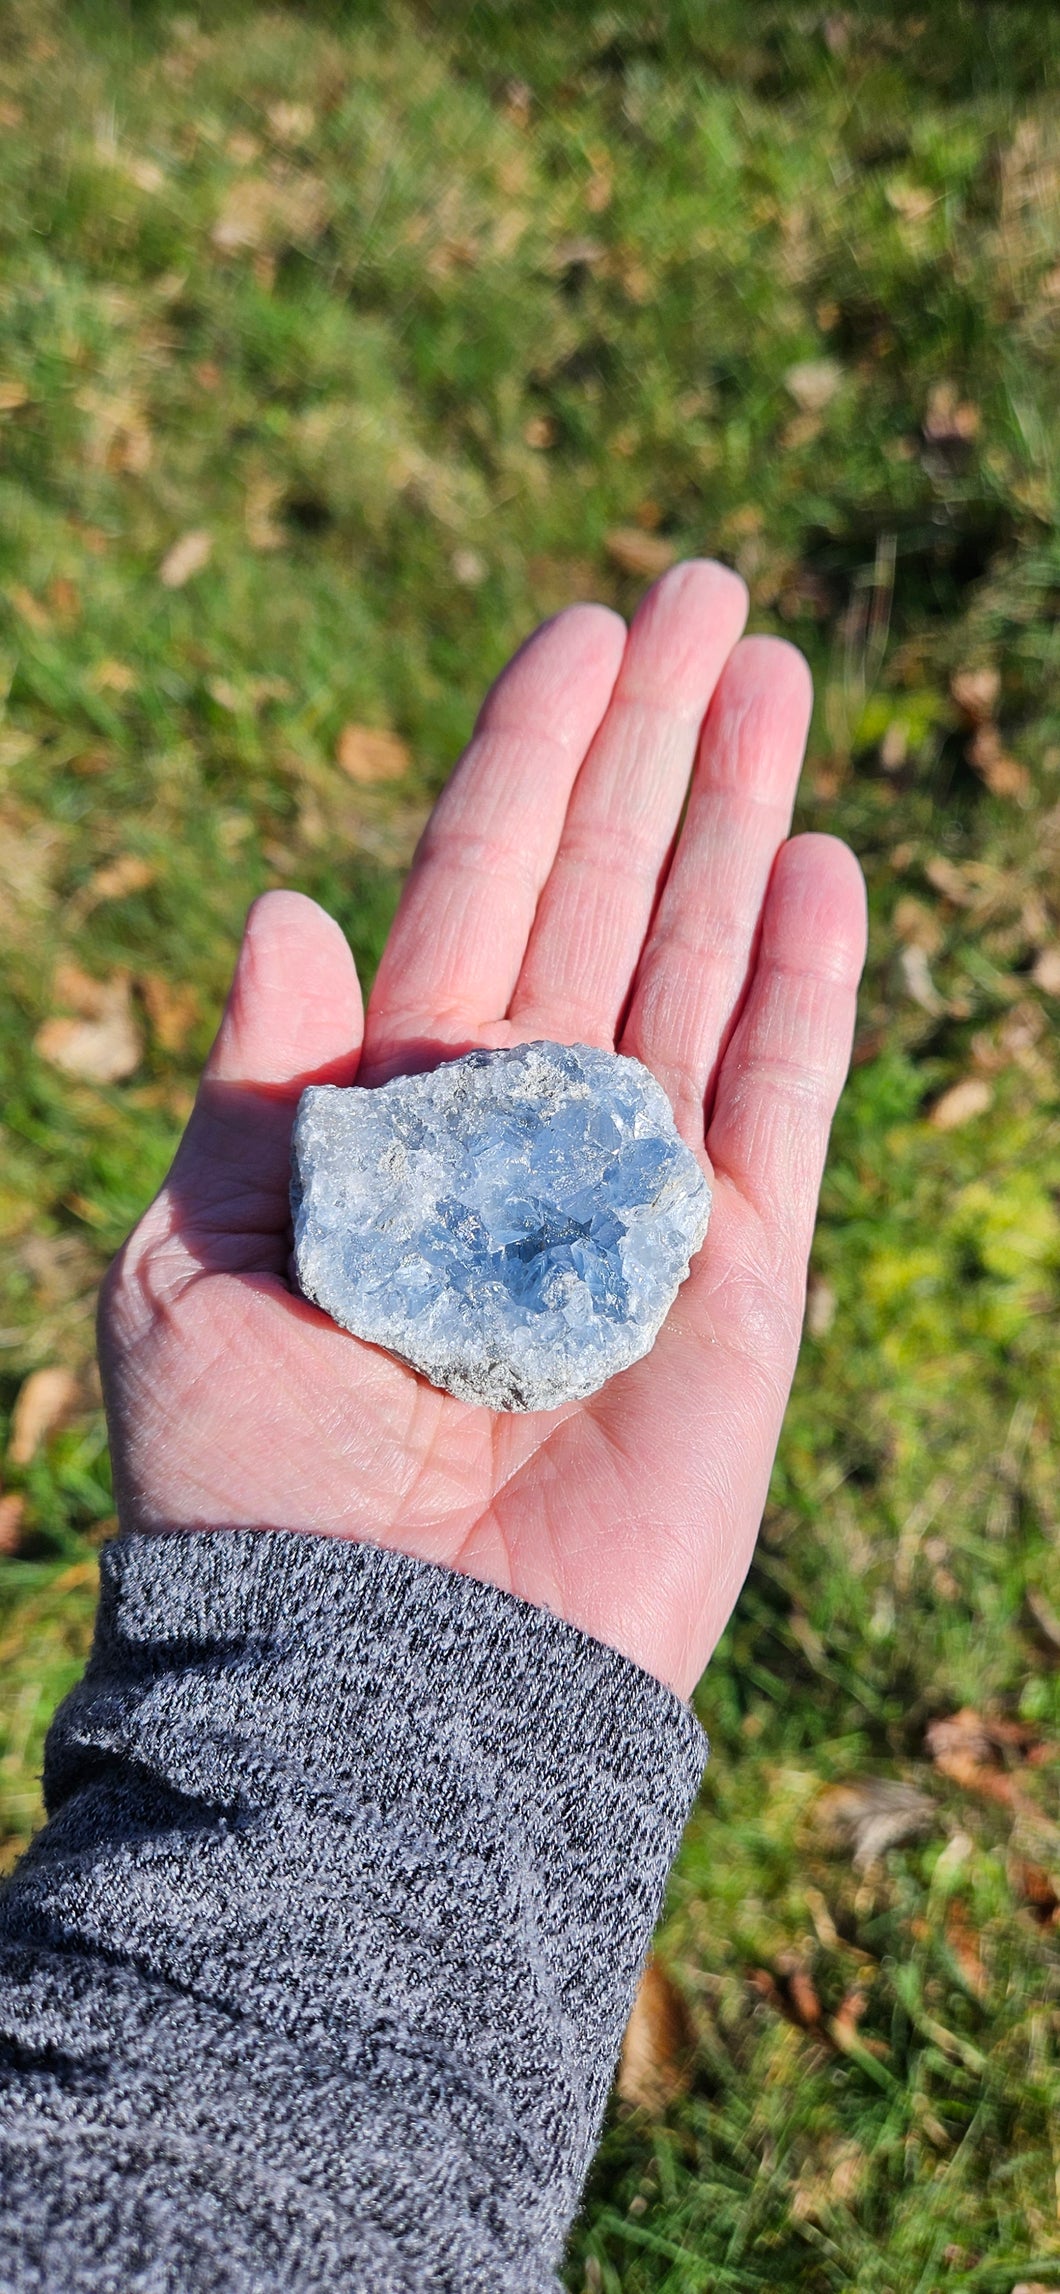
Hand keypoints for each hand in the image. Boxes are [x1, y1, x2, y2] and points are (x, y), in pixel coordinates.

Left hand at [100, 563, 865, 1696]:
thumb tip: (289, 904)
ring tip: (772, 671)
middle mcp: (526, 1131)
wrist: (383, 1673)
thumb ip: (265, 1086)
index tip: (576, 632)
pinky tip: (814, 861)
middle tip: (706, 590)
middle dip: (654, 746)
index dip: (526, 759)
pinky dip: (801, 983)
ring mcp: (638, 1196)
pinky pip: (778, 1100)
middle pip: (604, 895)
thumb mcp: (201, 1260)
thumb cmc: (258, 1490)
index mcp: (396, 1113)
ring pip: (701, 961)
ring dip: (737, 817)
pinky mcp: (736, 1279)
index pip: (477, 891)